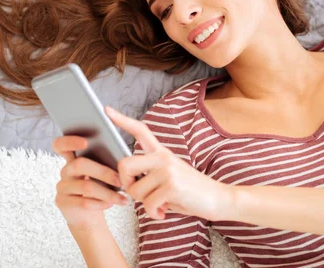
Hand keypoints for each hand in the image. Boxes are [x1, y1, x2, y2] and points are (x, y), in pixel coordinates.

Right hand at [52, 135, 128, 232]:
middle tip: (121, 180)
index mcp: (73, 158)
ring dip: (108, 193)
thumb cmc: (99, 188)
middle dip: (104, 172)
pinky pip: (83, 202)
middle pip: (80, 164)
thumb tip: (122, 158)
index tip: (86, 142)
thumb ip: (105, 162)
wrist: (87, 216)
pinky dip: (100, 203)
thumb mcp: (102, 174)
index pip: (61, 144)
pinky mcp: (62, 202)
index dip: (71, 141)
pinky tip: (111, 204)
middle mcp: (65, 170)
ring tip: (123, 197)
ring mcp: (62, 187)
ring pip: (85, 186)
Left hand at [105, 106, 232, 220]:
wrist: (217, 199)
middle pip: (124, 165)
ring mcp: (168, 170)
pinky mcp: (172, 185)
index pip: (140, 131)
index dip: (122, 120)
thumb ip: (149, 174)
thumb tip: (125, 181)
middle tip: (140, 194)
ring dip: (145, 204)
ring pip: (135, 190)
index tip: (106, 110)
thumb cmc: (189, 192)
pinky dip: (154, 214)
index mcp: (162, 152)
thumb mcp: (168, 177)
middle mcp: (163, 157)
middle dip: (126, 184)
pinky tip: (164, 212)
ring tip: (160, 204)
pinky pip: (148, 204)